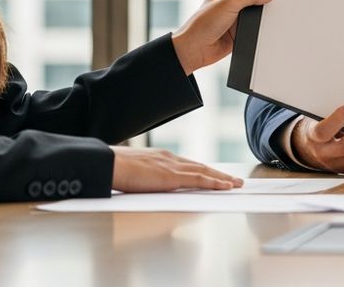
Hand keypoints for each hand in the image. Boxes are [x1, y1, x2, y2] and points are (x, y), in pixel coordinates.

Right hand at [111, 147, 242, 191]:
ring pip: (205, 172)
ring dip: (222, 178)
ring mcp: (172, 166)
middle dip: (218, 173)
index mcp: (160, 157)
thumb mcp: (132, 172)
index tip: (213, 174)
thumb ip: (143, 176)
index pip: (187, 164)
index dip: (202, 170)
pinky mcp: (172, 177)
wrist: (107, 164)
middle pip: (200, 166)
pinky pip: (200, 179)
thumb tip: (143, 183)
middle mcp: (170, 159)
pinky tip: (226, 186)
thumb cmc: (113, 169)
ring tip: (236, 184)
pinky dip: (215, 182)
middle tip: (233, 179)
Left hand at [171, 0, 273, 74]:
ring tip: (272, 15)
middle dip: (263, 1)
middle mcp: (231, 2)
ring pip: (256, 14)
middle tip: (276, 1)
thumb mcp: (228, 3)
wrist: (196, 49)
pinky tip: (266, 27)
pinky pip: (254, 28)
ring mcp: (236, 18)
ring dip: (261, 16)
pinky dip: (260, 28)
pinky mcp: (240, 32)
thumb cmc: (203, 23)